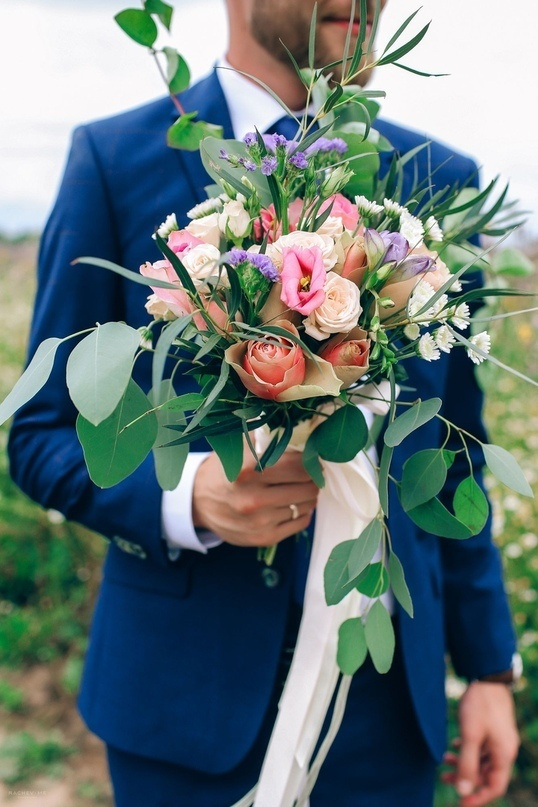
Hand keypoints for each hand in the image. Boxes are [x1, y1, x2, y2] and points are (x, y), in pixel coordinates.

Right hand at [192, 448, 318, 547]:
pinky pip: (300, 523)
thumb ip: (266, 436)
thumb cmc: (224, 468)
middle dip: (312, 477)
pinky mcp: (263, 538)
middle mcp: (253, 498)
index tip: (310, 457)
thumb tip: (300, 430)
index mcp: (248, 470)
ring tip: (298, 486)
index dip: (309, 460)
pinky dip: (302, 512)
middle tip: (307, 472)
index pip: (299, 465)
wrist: (199, 501)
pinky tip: (293, 503)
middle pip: (307, 486)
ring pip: (306, 505)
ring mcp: (259, 521)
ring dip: (307, 495)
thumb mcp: (238, 445)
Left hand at [441, 681, 519, 805]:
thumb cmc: (480, 705)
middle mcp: (505, 749)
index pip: (494, 787)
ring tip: (443, 760)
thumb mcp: (470, 736)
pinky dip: (467, 750)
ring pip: (482, 760)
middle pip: (486, 774)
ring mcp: (500, 738)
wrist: (487, 677)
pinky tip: (453, 746)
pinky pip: (481, 747)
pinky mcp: (493, 728)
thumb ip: (467, 764)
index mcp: (504, 755)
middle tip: (443, 777)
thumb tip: (463, 791)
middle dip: (465, 778)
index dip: (477, 797)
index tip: (459, 802)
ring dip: (464, 762)